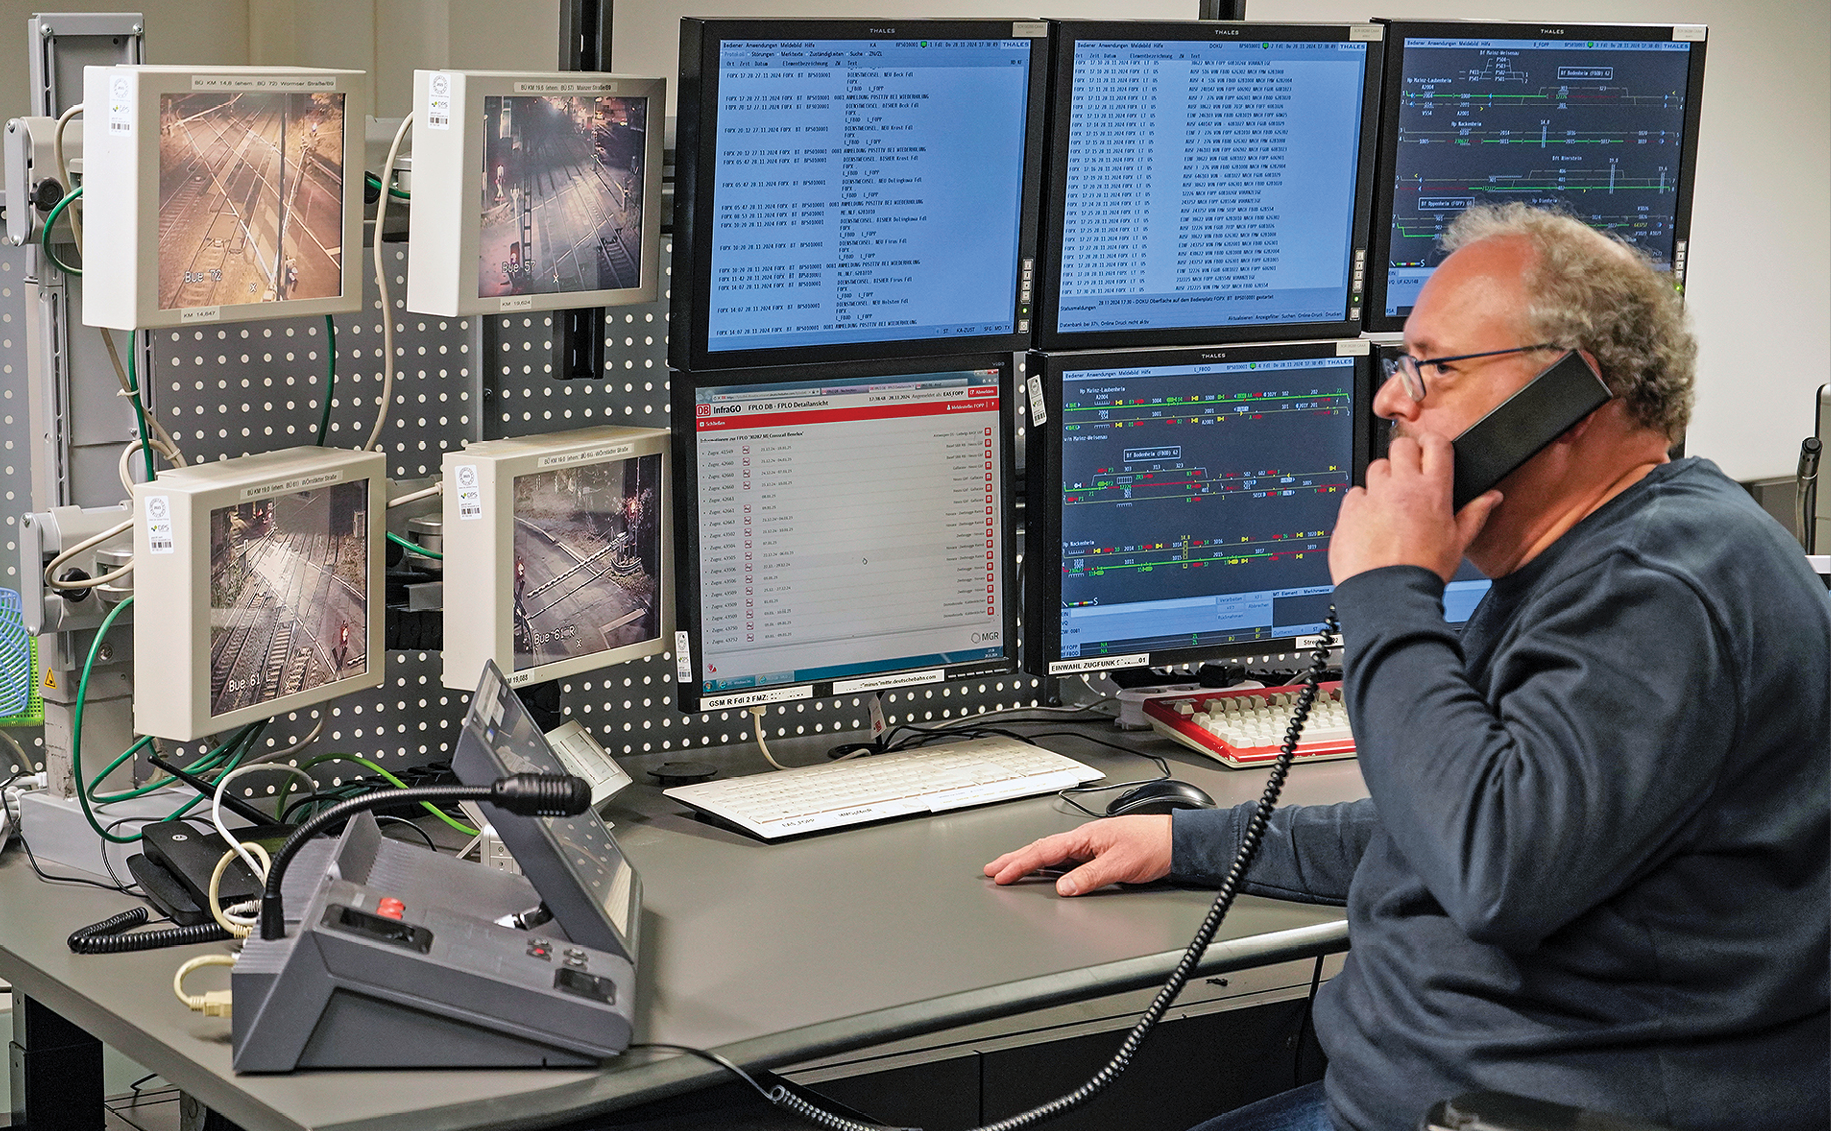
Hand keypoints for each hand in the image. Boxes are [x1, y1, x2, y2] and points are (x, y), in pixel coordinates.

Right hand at [984, 816, 1172, 896]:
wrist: (1177, 842)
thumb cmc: (1153, 845)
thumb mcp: (1120, 865)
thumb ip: (1089, 877)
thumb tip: (1063, 888)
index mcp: (1085, 837)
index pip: (1045, 851)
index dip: (1020, 864)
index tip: (1000, 874)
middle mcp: (1085, 839)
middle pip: (1041, 849)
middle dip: (1014, 859)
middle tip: (991, 869)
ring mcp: (1090, 846)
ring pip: (1050, 853)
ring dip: (1027, 861)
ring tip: (1007, 869)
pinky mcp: (1097, 853)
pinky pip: (1064, 859)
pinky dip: (1046, 865)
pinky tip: (1042, 872)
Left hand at [1329, 433, 1501, 584]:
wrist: (1387, 595)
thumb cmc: (1422, 572)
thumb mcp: (1458, 543)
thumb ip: (1475, 514)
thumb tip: (1492, 497)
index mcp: (1432, 492)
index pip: (1436, 445)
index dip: (1433, 444)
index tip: (1430, 451)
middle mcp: (1401, 488)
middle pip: (1400, 446)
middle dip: (1405, 455)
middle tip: (1407, 475)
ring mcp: (1373, 497)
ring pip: (1375, 468)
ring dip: (1382, 480)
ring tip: (1388, 504)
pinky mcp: (1349, 510)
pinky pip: (1354, 493)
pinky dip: (1360, 503)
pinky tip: (1369, 522)